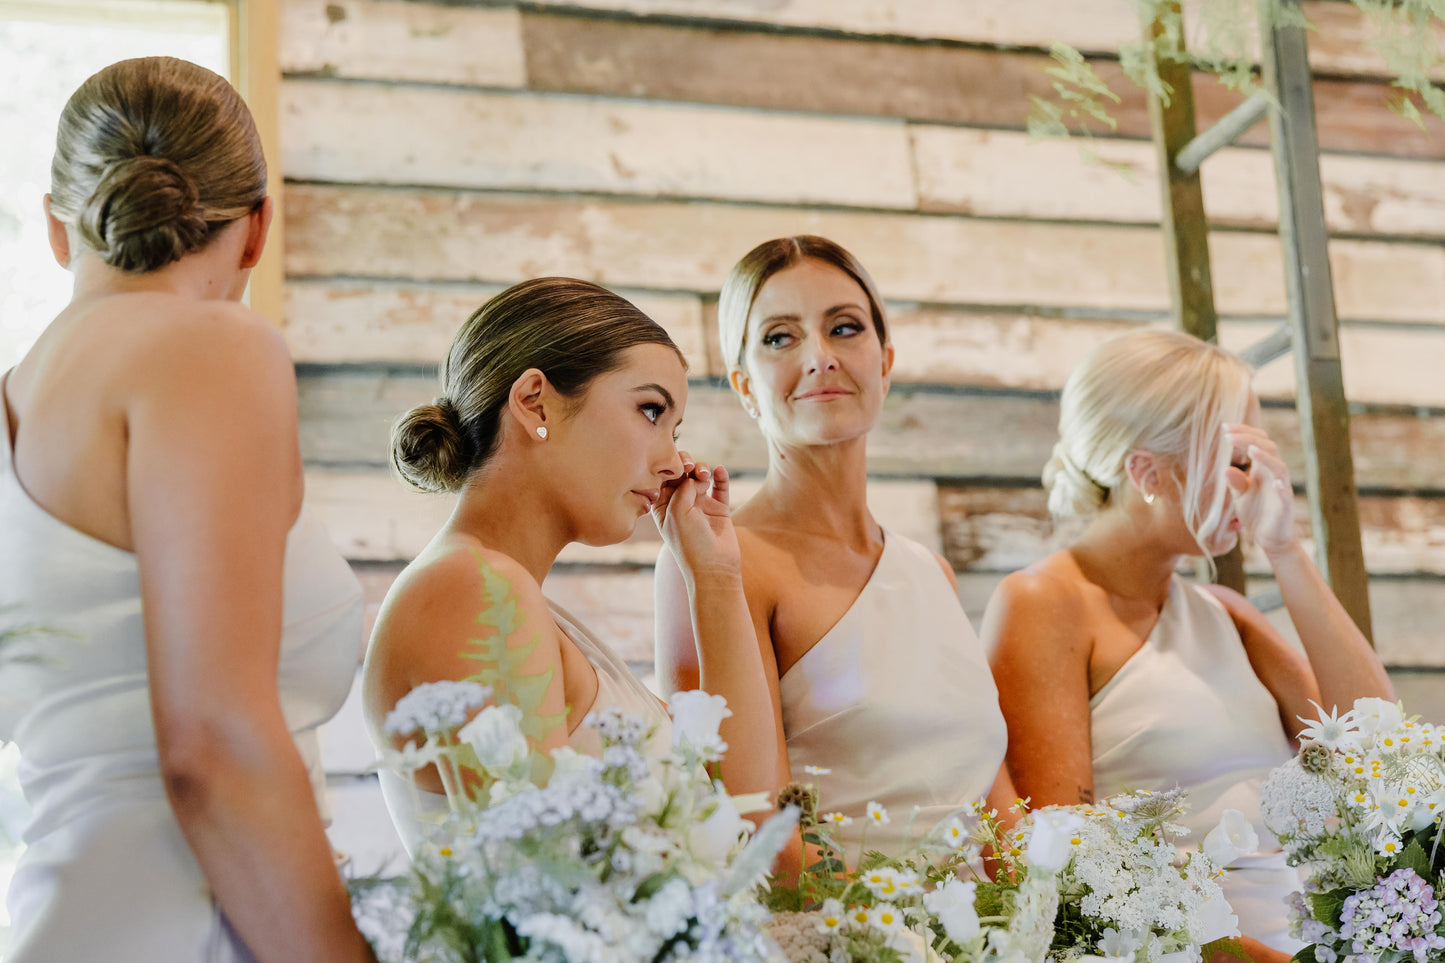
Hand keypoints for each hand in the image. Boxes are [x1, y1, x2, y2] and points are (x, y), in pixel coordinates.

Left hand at [651, 452, 741, 584]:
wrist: (714, 567)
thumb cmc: (689, 543)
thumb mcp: (677, 512)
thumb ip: (683, 487)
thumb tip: (696, 475)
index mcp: (663, 507)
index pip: (662, 479)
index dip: (666, 467)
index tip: (672, 465)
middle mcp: (680, 505)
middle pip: (681, 474)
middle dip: (684, 465)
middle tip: (688, 466)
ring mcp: (700, 506)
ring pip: (700, 477)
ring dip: (702, 469)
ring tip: (704, 475)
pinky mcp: (719, 509)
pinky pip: (721, 486)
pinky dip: (721, 476)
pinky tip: (720, 470)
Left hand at [1223, 423, 1296, 557]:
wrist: (1269, 537)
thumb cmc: (1255, 512)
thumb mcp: (1239, 496)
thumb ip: (1234, 482)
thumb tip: (1226, 469)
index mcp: (1263, 468)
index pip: (1256, 442)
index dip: (1243, 433)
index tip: (1223, 427)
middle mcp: (1274, 474)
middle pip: (1268, 448)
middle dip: (1248, 438)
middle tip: (1227, 434)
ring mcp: (1282, 488)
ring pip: (1279, 467)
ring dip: (1265, 458)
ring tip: (1249, 449)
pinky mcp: (1286, 505)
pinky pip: (1286, 494)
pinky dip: (1282, 487)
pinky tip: (1275, 482)